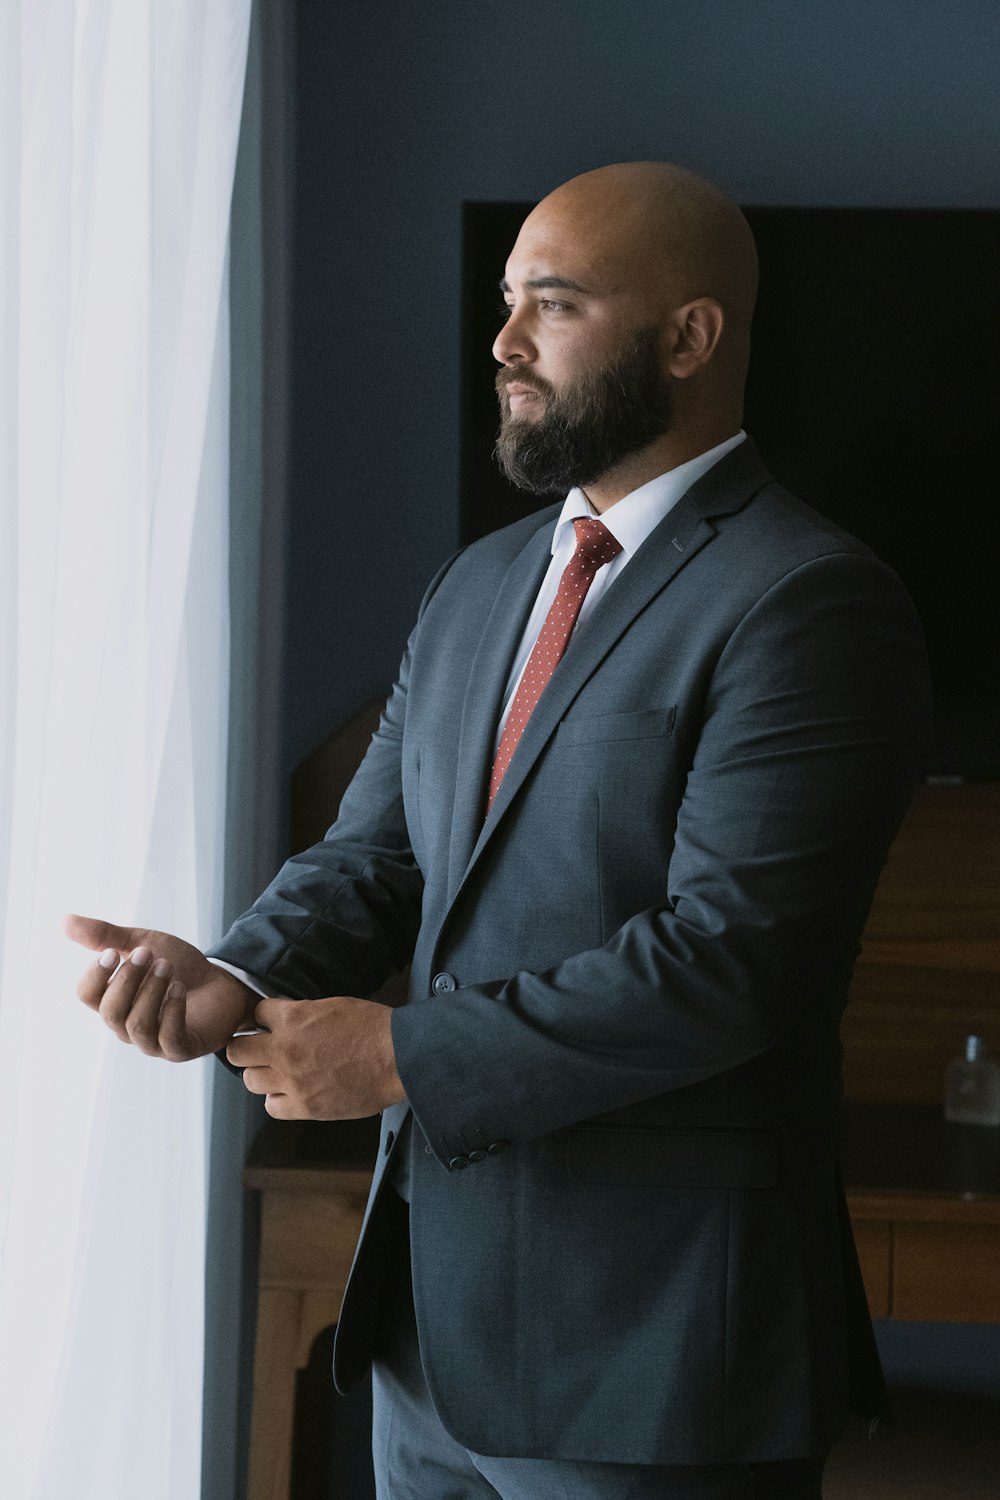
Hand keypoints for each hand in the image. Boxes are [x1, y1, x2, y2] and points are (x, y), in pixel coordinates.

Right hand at [64, 913, 256, 1060]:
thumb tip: (63, 921)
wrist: (222, 982)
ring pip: (137, 1025)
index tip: (112, 951)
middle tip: (147, 953)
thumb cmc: (179, 966)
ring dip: (151, 991)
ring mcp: (152, 1042)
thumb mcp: (143, 943)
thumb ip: (106, 935)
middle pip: (110, 1012)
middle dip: (127, 979)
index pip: (86, 995)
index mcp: (114, 1000)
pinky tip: (179, 988)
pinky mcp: (180, 1049)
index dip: (95, 974)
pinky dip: (172, 1010)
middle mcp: (127, 1025)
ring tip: (167, 966)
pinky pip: (168, 1038)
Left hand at [226, 995, 405, 1118]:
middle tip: (261, 1049)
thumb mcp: (333, 1005)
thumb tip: (285, 1021)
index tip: (269, 1024)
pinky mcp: (305, 1107)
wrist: (397, 1058)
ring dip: (262, 1074)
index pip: (256, 1015)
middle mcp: (284, 1051)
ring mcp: (293, 1082)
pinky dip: (278, 1099)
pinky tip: (292, 1091)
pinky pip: (272, 1107)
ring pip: (251, 1081)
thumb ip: (302, 1014)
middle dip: (247, 1047)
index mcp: (292, 1019)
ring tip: (278, 1071)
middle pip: (238, 1052)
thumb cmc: (373, 1027)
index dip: (263, 1018)